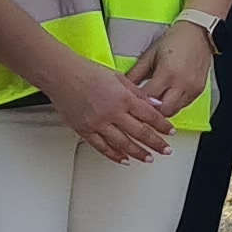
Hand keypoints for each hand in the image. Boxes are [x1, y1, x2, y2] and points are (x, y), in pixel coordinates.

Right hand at [43, 52, 175, 163]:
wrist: (61, 74)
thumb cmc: (87, 71)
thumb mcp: (119, 77)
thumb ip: (137, 93)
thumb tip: (153, 104)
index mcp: (123, 98)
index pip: (150, 115)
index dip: (162, 125)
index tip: (169, 131)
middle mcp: (112, 113)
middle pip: (140, 132)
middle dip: (156, 143)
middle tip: (165, 150)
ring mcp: (98, 123)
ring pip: (123, 144)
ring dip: (138, 153)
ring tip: (148, 158)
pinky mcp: (85, 130)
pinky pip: (102, 147)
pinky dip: (114, 155)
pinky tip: (123, 159)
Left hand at [132, 21, 214, 119]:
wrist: (198, 32)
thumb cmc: (175, 39)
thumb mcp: (150, 54)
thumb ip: (136, 73)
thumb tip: (124, 86)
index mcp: (167, 73)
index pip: (148, 99)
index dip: (138, 103)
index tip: (131, 101)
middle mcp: (182, 83)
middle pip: (163, 111)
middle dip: (151, 111)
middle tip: (142, 105)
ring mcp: (192, 88)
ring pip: (174, 111)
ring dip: (163, 109)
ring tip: (155, 101)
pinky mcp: (199, 90)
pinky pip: (184, 105)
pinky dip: (174, 104)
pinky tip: (167, 97)